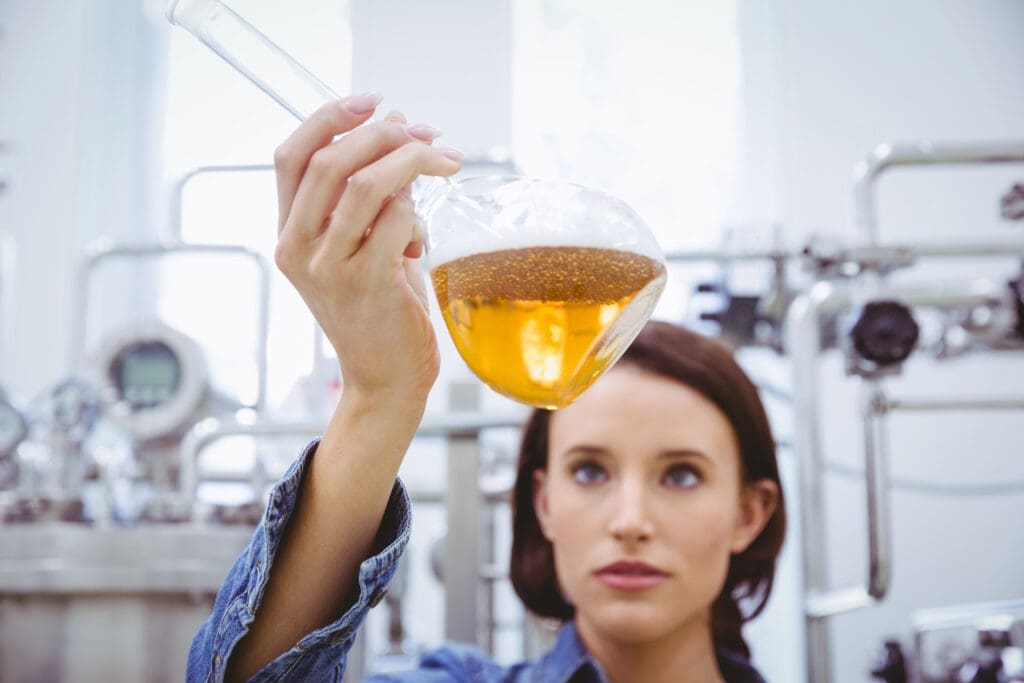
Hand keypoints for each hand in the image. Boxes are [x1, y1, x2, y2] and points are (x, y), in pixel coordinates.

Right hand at [273, 93, 462, 400]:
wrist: (386, 378)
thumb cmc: (380, 310)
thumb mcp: (360, 248)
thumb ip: (368, 198)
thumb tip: (398, 135)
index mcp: (288, 233)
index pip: (291, 156)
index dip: (329, 118)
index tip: (373, 101)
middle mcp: (297, 248)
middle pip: (330, 162)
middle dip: (384, 135)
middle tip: (425, 134)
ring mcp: (328, 268)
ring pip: (365, 185)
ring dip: (412, 161)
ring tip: (443, 161)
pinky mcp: (367, 284)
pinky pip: (396, 220)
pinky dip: (417, 214)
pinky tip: (422, 238)